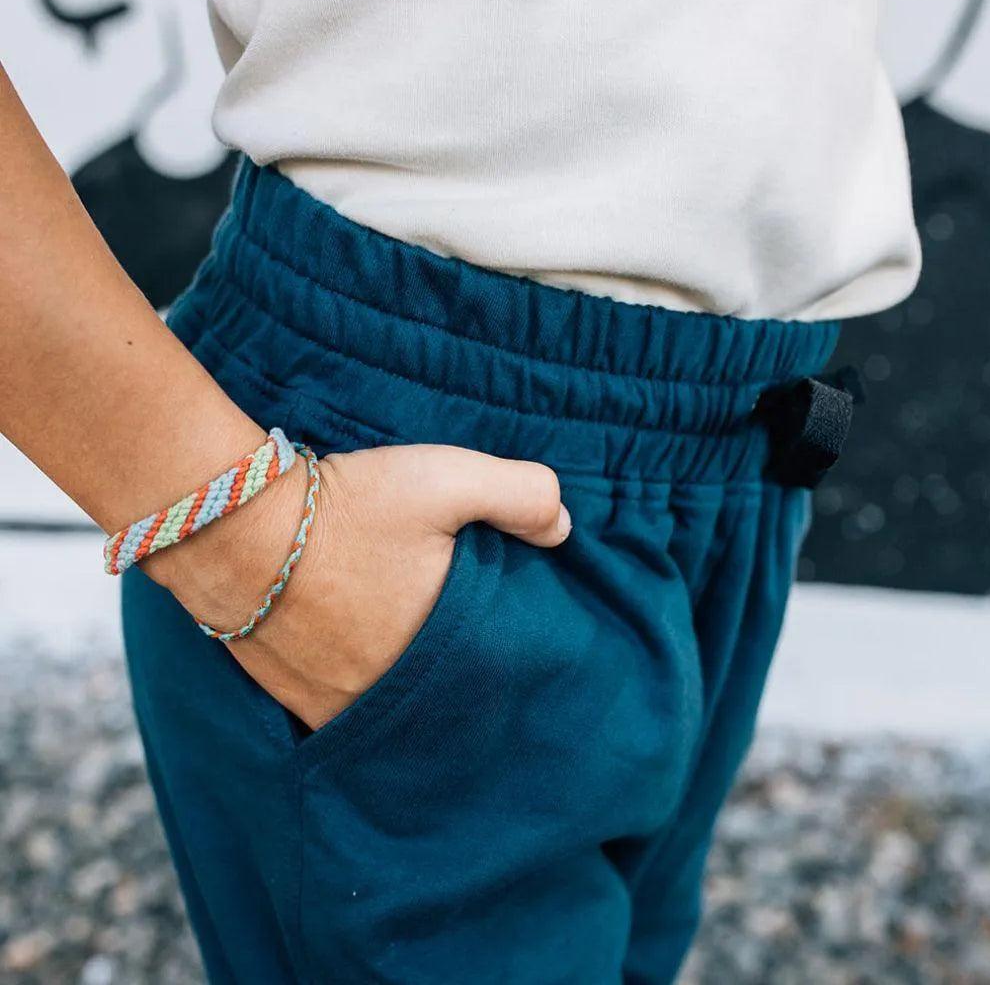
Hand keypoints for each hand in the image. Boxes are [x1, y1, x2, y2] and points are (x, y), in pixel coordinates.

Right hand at [144, 445, 570, 729]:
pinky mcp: (291, 700)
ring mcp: (336, 706)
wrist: (231, 527)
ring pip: (392, 703)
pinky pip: (341, 706)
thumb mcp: (446, 480)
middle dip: (457, 669)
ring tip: (408, 644)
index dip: (506, 652)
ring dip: (407, 680)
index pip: (496, 675)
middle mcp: (391, 695)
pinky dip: (358, 685)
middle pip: (442, 693)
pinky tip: (357, 655)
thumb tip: (563, 529)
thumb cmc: (345, 505)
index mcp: (439, 653)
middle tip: (455, 634)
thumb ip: (519, 495)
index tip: (507, 631)